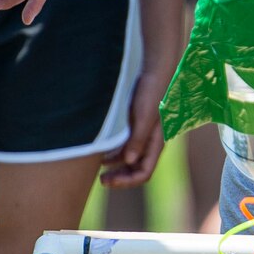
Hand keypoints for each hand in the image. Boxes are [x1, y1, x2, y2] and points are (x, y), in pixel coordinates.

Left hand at [102, 67, 170, 187]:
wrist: (154, 71)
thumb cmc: (151, 93)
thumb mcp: (143, 117)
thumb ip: (137, 139)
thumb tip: (128, 160)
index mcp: (156, 144)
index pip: (144, 173)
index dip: (126, 181)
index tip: (107, 181)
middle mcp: (151, 143)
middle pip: (136, 169)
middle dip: (120, 177)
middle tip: (102, 180)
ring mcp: (143, 135)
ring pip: (129, 159)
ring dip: (115, 166)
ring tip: (98, 168)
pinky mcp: (136, 126)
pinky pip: (125, 146)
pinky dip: (114, 154)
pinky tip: (101, 154)